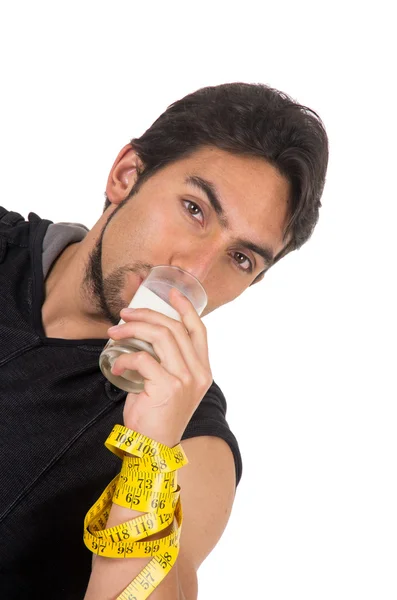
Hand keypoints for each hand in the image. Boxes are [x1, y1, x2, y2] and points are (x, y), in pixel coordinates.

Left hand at [107, 288, 212, 446]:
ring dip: (134, 329)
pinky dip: (126, 358)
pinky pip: (143, 359)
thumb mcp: (169, 385)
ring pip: (161, 337)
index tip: (171, 293)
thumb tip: (143, 336)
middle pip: (175, 328)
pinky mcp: (168, 387)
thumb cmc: (157, 416)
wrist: (153, 448)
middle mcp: (199, 373)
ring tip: (115, 331)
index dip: (186, 308)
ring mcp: (185, 380)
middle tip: (125, 313)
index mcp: (202, 371)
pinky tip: (116, 363)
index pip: (199, 330)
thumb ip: (166, 362)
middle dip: (147, 315)